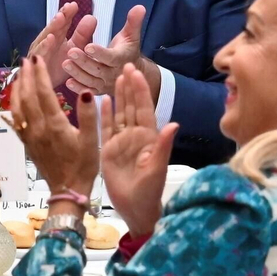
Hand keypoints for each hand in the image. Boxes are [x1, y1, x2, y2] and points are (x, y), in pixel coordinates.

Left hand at [10, 55, 97, 198]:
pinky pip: (15, 120)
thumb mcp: (92, 140)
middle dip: (27, 76)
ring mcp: (29, 136)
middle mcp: (38, 128)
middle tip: (28, 60)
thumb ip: (88, 115)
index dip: (40, 74)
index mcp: (54, 125)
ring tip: (20, 74)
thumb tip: (86, 91)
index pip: (44, 93)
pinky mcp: (26, 143)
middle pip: (27, 96)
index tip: (38, 59)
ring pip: (17, 107)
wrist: (68, 190)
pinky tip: (14, 99)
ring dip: (17, 88)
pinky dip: (13, 105)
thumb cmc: (84, 166)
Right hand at [29, 3, 95, 89]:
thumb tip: (92, 17)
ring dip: (52, 27)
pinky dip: (44, 46)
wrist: (44, 85)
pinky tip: (50, 40)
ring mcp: (40, 51)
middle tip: (68, 8)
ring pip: (46, 37)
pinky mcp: (36, 63)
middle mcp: (46, 41)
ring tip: (60, 18)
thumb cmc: (58, 66)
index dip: (68, 14)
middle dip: (61, 17)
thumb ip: (82, 35)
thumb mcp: (73, 49)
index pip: (62, 23)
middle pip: (54, 27)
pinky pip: (40, 54)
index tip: (74, 5)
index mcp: (56, 36)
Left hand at [63, 5, 159, 102]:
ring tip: (65, 63)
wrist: (130, 72)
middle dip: (84, 61)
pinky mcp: (99, 91)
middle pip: (97, 69)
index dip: (99, 52)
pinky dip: (78, 88)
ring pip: (90, 81)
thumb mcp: (131, 35)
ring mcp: (105, 84)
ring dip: (77, 73)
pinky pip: (88, 91)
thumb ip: (133, 22)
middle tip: (71, 51)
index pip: (110, 56)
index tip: (88, 46)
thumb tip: (140, 7)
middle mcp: (113, 74)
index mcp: (121, 59)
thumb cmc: (127, 50)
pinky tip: (67, 82)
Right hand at [99, 64, 177, 236]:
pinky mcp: (108, 150)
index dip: (140, 90)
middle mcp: (135, 136)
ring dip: (118, 96)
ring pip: (119, 114)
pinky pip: (106, 128)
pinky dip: (105, 114)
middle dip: (129, 86)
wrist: (135, 210)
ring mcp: (121, 142)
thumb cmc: (149, 191)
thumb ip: (163, 145)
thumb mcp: (157, 168)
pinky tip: (102, 100)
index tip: (136, 73)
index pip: (144, 108)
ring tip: (115, 78)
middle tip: (125, 66)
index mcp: (149, 137)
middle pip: (132, 106)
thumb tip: (174, 124)